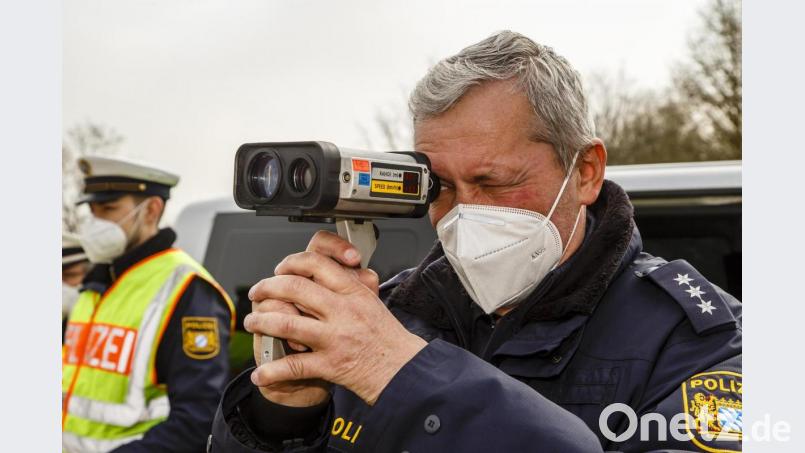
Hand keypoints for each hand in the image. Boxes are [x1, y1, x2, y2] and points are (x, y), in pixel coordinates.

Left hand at [245, 231, 427, 405]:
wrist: (404, 372)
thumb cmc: (389, 339)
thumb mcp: (372, 302)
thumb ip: (349, 286)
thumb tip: (322, 271)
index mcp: (354, 291)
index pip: (317, 262)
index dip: (291, 262)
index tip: (281, 269)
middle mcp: (344, 310)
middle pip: (294, 288)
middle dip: (267, 288)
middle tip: (257, 292)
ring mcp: (336, 337)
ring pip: (287, 323)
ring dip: (262, 323)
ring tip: (253, 324)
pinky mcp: (331, 365)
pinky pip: (294, 366)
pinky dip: (272, 371)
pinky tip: (260, 374)